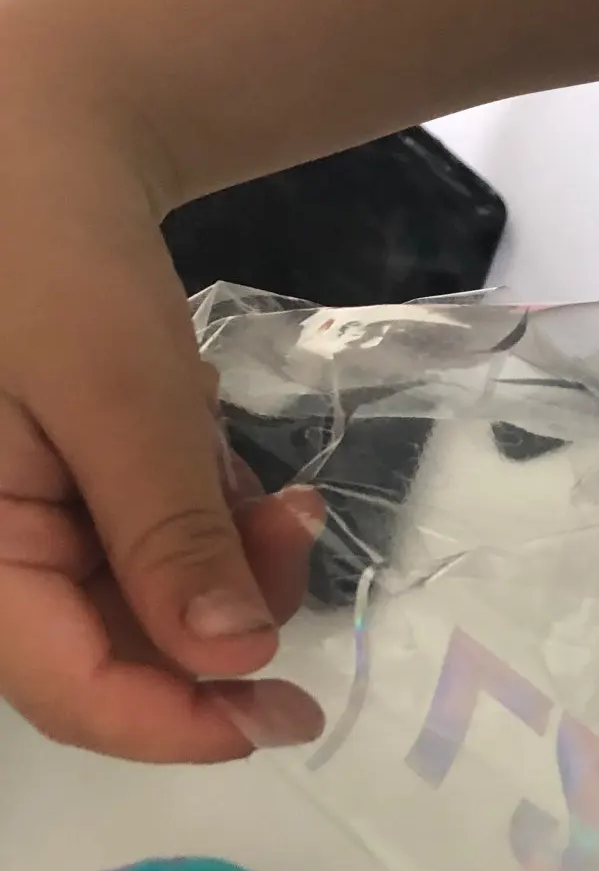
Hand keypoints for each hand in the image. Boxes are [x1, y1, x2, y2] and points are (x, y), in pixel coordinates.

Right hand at [0, 192, 323, 760]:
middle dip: (221, 627)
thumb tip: (232, 660)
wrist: (42, 146)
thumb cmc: (50, 253)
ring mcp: (25, 533)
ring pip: (146, 615)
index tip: (285, 718)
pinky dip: (211, 531)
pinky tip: (233, 471)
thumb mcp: (119, 393)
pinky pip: (151, 559)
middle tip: (299, 546)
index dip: (176, 724)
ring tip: (281, 500)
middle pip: (110, 660)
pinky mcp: (66, 507)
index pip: (64, 688)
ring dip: (229, 574)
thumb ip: (169, 532)